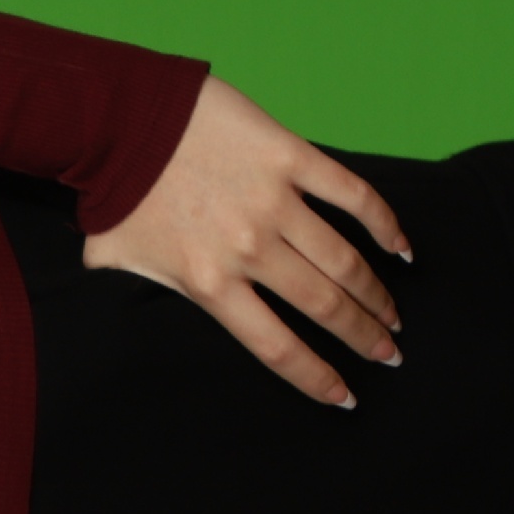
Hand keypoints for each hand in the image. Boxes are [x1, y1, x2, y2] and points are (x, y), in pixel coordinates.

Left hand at [82, 76, 413, 406]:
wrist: (115, 117)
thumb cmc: (113, 190)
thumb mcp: (114, 259)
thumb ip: (133, 289)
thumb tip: (126, 308)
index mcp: (208, 283)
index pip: (276, 346)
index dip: (317, 376)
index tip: (346, 396)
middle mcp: (247, 249)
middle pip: (323, 307)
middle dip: (363, 337)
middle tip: (389, 354)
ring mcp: (273, 201)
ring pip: (343, 261)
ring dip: (376, 293)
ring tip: (393, 313)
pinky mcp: (288, 156)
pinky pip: (351, 196)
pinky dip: (384, 224)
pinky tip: (401, 249)